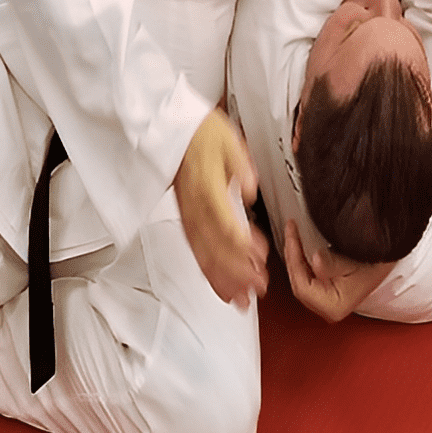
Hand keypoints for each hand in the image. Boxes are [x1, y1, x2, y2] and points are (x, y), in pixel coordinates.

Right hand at [174, 109, 268, 308]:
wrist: (171, 131)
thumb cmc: (200, 133)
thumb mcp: (227, 138)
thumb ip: (240, 165)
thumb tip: (249, 188)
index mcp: (206, 188)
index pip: (223, 222)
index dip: (242, 243)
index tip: (260, 256)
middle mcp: (195, 207)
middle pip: (213, 246)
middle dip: (236, 272)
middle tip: (257, 289)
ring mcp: (189, 216)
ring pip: (203, 254)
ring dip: (222, 280)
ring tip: (241, 301)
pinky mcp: (186, 219)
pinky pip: (195, 250)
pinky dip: (208, 271)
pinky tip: (221, 286)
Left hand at [282, 220, 390, 322]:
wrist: (386, 262)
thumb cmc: (374, 265)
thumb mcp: (352, 263)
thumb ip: (331, 264)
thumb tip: (315, 259)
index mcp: (333, 307)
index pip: (302, 286)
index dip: (294, 260)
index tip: (292, 239)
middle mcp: (327, 309)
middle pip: (298, 283)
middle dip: (292, 255)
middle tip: (290, 232)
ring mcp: (324, 302)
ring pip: (299, 279)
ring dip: (294, 256)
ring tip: (292, 235)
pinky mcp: (323, 293)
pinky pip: (305, 277)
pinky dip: (300, 260)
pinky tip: (298, 246)